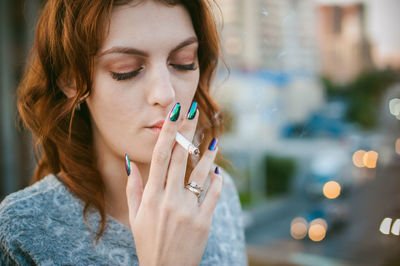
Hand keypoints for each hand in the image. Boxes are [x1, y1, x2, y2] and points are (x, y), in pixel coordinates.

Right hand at [125, 102, 222, 265]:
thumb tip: (131, 161)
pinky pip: (212, 196)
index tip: (174, 113)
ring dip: (208, 155)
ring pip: (200, 174)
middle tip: (194, 110)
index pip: (160, 156)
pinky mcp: (203, 222)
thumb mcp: (134, 216)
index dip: (168, 132)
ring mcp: (188, 211)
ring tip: (214, 141)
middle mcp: (169, 200)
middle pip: (180, 158)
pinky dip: (216, 182)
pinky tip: (217, 172)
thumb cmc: (148, 242)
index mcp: (151, 196)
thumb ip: (133, 188)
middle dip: (187, 131)